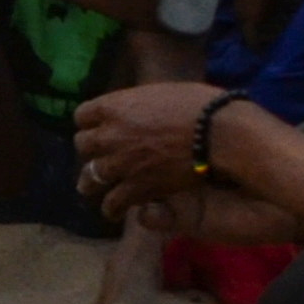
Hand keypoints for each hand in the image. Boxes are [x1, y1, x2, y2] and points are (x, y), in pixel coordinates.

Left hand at [71, 81, 226, 219]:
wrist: (220, 134)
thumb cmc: (201, 106)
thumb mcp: (162, 92)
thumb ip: (141, 103)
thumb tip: (142, 108)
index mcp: (115, 107)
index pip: (83, 115)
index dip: (90, 122)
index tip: (98, 127)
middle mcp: (110, 134)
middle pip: (83, 144)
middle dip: (91, 150)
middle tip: (100, 155)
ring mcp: (120, 162)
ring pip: (90, 176)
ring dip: (92, 181)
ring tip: (92, 187)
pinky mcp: (137, 187)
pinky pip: (113, 202)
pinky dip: (112, 207)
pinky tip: (114, 210)